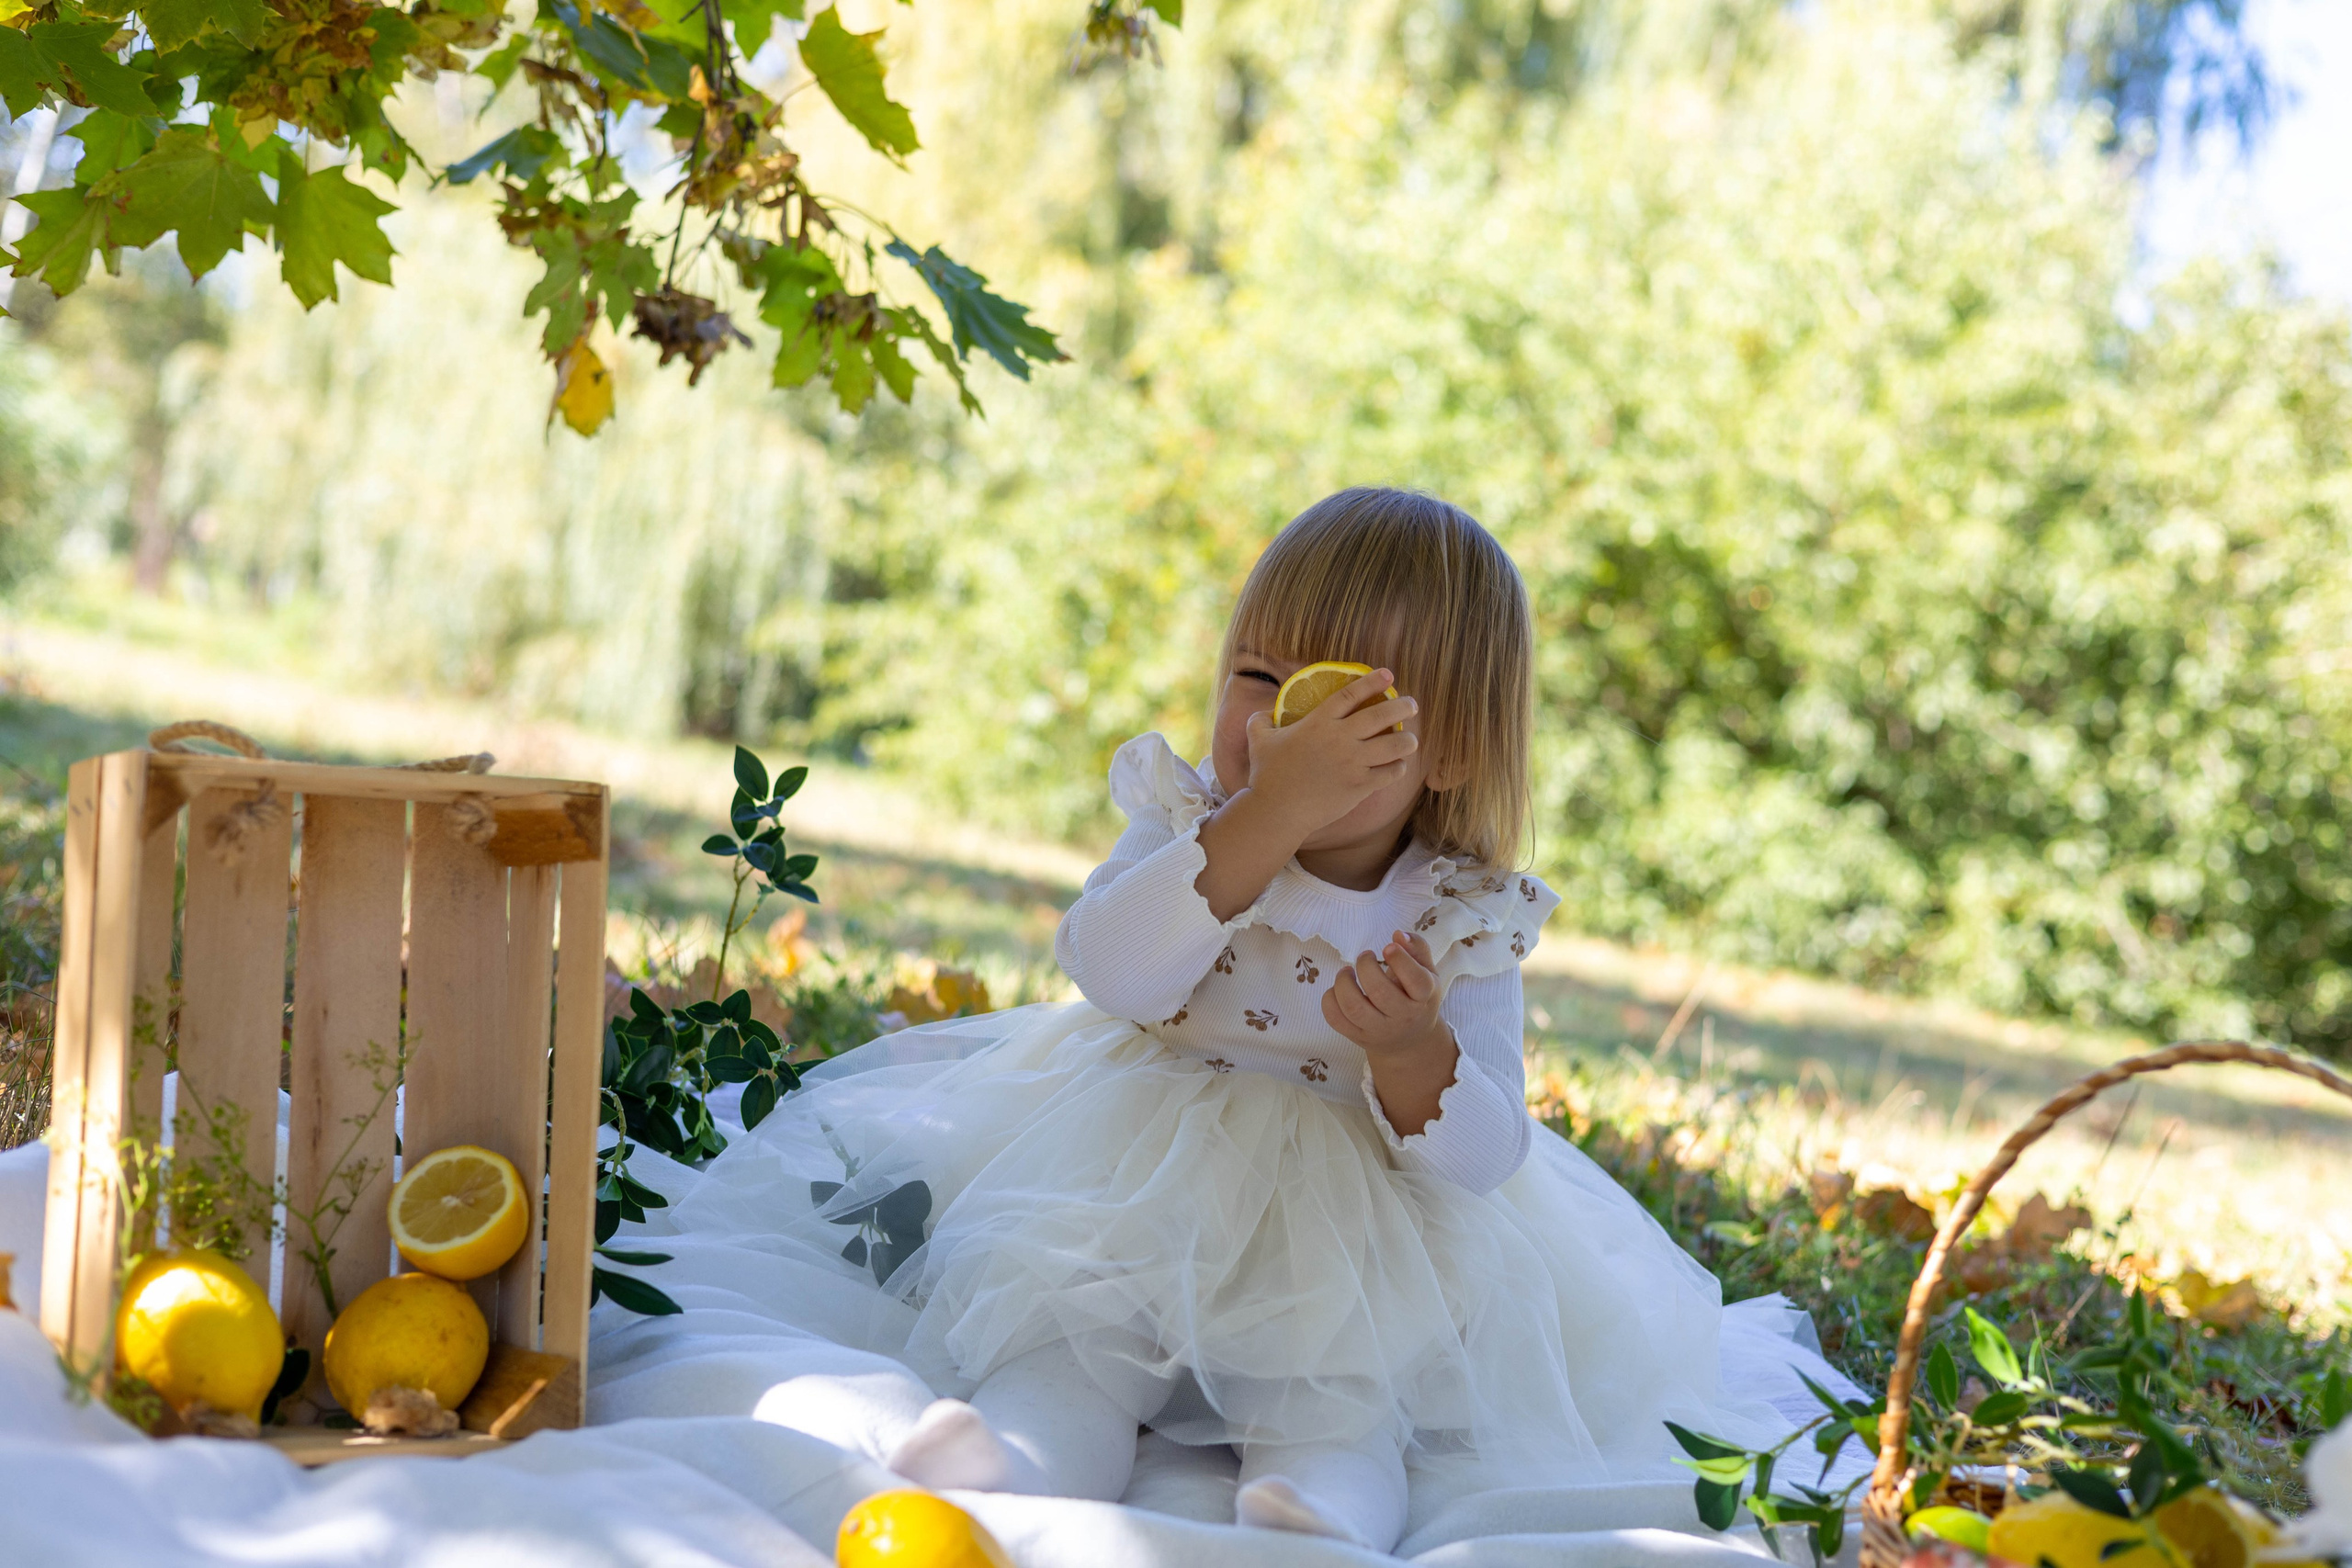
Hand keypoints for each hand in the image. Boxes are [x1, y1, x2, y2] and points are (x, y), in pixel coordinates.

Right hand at [1241, 669, 1418, 838]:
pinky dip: (1397, 768)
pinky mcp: (1359, 787)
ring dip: (1407, 740)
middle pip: (1381, 715)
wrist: (1277, 812)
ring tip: (1411, 740)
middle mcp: (1340, 739)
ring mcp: (1353, 763)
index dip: (1372, 682)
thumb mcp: (1258, 739)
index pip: (1351, 694)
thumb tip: (1266, 712)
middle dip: (1402, 707)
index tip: (1388, 675)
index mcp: (1319, 722)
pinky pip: (1389, 773)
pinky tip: (1398, 766)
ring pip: (1393, 745)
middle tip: (1412, 705)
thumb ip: (1261, 720)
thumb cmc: (1266, 775)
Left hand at [1322, 930, 1446, 1059]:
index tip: (1387, 947)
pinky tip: (1338, 989)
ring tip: (1346, 971)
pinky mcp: (1358, 1037)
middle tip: (1365, 955)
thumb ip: (1417, 949)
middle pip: (1380, 993)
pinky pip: (1335, 1019)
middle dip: (1366, 967)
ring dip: (1343, 982)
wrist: (1410, 1039)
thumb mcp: (1426, 972)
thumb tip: (1399, 935)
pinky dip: (1329, 999)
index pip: (1416, 981)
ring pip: (1354, 1008)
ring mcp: (1379, 1030)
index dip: (1401, 960)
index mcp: (1423, 998)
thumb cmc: (1416, 996)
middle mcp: (1403, 1017)